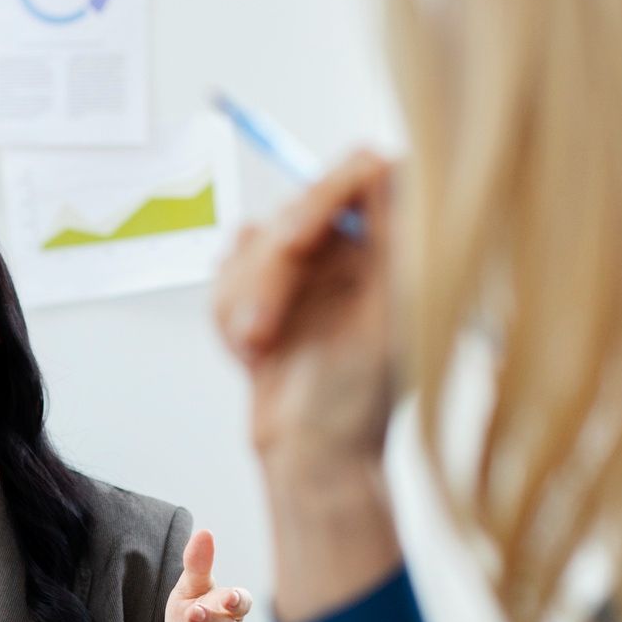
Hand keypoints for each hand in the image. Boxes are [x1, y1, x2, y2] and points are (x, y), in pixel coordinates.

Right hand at [215, 149, 396, 474]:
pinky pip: (226, 271)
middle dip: (269, 273)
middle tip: (262, 331)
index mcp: (394, 247)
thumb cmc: (357, 402)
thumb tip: (390, 164)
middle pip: (295, 207)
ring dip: (245, 301)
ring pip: (252, 240)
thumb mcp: (389, 317)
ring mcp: (307, 268)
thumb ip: (390, 237)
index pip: (361, 173)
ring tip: (257, 352)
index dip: (325, 194)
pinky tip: (250, 352)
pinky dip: (229, 313)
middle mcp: (353, 249)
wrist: (310, 457)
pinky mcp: (266, 290)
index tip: (300, 238)